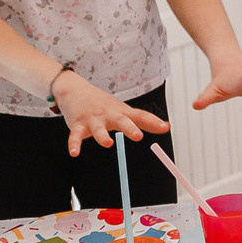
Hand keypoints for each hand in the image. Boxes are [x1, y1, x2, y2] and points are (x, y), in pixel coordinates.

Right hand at [52, 69, 168, 158]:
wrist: (75, 89)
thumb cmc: (103, 104)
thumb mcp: (124, 110)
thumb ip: (144, 120)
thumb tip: (166, 127)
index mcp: (122, 112)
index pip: (140, 116)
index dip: (153, 122)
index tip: (165, 127)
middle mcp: (109, 115)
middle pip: (121, 121)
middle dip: (129, 128)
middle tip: (138, 135)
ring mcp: (93, 119)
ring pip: (98, 129)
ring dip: (102, 136)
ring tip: (108, 143)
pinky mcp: (78, 125)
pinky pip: (75, 136)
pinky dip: (74, 144)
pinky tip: (75, 153)